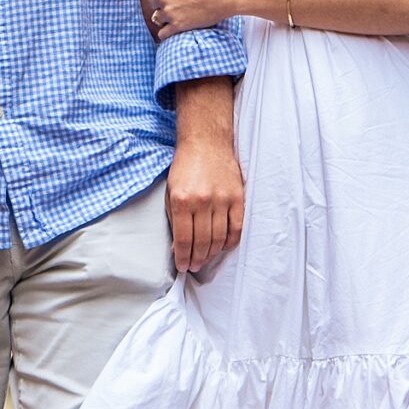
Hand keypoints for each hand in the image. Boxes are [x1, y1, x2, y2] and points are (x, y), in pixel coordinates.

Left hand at [148, 0, 246, 37]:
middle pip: (153, 2)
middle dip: (160, 2)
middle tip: (172, 3)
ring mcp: (171, 12)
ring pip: (157, 17)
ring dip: (163, 17)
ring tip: (172, 16)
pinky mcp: (179, 26)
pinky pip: (163, 33)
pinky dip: (165, 33)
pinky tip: (170, 30)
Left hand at [166, 125, 244, 275]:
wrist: (207, 142)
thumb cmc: (186, 167)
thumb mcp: (171, 191)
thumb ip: (173, 219)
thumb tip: (178, 247)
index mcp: (181, 201)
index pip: (183, 240)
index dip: (183, 258)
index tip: (182, 266)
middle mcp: (202, 202)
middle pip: (202, 243)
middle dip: (197, 260)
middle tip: (194, 266)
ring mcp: (222, 200)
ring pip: (219, 238)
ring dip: (212, 254)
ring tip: (206, 259)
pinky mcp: (237, 197)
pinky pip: (236, 228)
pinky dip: (230, 242)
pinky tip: (222, 246)